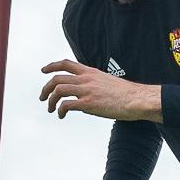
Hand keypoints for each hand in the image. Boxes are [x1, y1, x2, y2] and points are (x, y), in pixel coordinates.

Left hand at [40, 60, 162, 120]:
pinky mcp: (88, 104)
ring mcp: (86, 91)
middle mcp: (86, 79)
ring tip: (50, 109)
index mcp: (91, 72)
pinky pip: (65, 105)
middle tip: (43, 98)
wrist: (137, 100)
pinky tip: (61, 116)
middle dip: (46, 88)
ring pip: (58, 90)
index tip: (43, 70)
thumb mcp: (108, 82)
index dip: (52, 66)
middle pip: (57, 78)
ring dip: (50, 100)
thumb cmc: (127, 95)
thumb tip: (91, 93)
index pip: (66, 64)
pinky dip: (60, 111)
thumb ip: (96, 84)